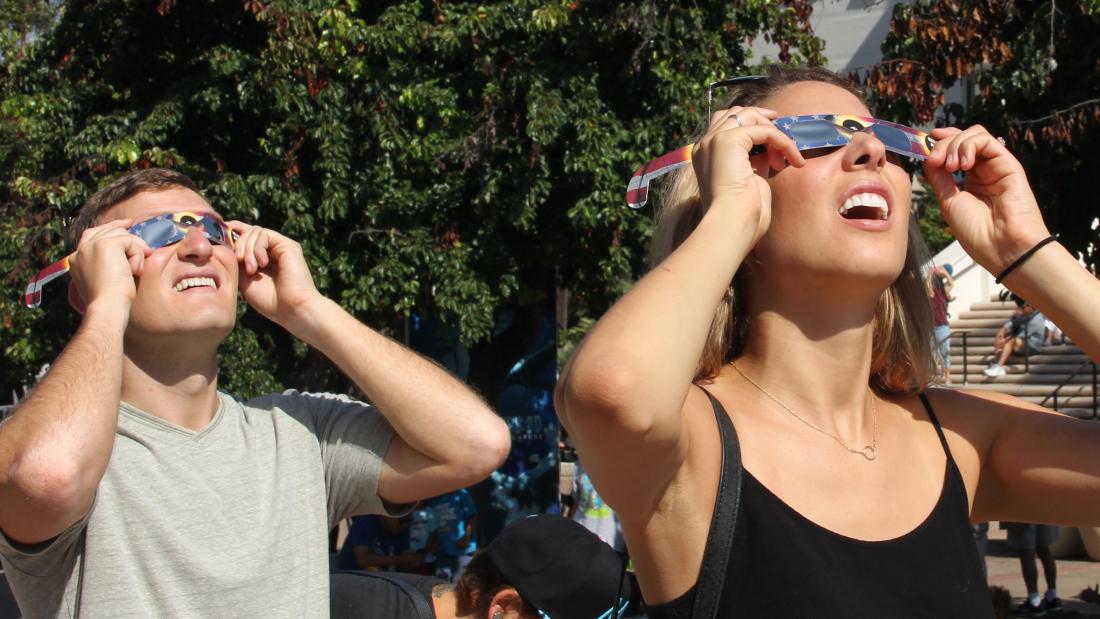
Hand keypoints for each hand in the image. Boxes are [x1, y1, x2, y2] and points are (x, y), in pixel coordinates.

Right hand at [69, 219, 150, 310]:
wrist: (107, 307)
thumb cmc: (109, 302)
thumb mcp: (105, 281)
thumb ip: (107, 265)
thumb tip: (127, 254)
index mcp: (76, 259)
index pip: (92, 235)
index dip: (111, 227)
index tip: (127, 224)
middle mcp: (81, 250)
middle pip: (108, 230)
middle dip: (129, 236)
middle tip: (146, 248)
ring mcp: (91, 246)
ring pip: (121, 235)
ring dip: (135, 251)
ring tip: (137, 270)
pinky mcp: (105, 245)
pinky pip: (129, 241)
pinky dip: (137, 255)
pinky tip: (135, 270)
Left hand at [228, 222, 321, 325]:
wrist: (291, 309)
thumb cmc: (268, 300)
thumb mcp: (243, 278)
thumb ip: (236, 260)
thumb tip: (225, 241)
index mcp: (262, 258)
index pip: (246, 237)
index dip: (231, 232)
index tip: (218, 234)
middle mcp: (273, 250)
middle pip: (248, 232)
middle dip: (238, 244)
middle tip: (239, 262)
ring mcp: (281, 247)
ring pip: (255, 231)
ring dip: (247, 248)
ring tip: (252, 269)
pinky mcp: (288, 245)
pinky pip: (264, 234)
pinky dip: (257, 247)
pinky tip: (262, 264)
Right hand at [690, 106, 804, 245]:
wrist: (731, 224)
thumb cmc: (740, 214)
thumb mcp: (749, 179)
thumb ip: (755, 160)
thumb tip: (770, 149)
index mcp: (705, 154)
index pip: (726, 122)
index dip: (752, 124)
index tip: (775, 136)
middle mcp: (706, 144)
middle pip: (737, 112)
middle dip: (763, 121)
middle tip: (785, 140)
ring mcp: (715, 140)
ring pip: (750, 117)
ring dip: (775, 133)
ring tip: (788, 158)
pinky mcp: (728, 141)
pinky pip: (765, 130)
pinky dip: (783, 142)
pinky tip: (792, 161)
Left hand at [922, 126, 1050, 273]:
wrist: (1002, 247)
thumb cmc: (976, 231)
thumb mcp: (948, 201)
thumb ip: (939, 177)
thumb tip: (928, 156)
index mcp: (969, 181)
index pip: (954, 150)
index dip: (939, 142)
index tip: (923, 144)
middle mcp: (984, 170)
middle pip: (962, 138)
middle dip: (943, 143)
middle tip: (935, 160)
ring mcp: (996, 166)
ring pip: (974, 135)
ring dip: (955, 144)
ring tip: (951, 166)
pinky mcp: (1009, 164)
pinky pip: (987, 140)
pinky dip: (969, 145)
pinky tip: (962, 165)